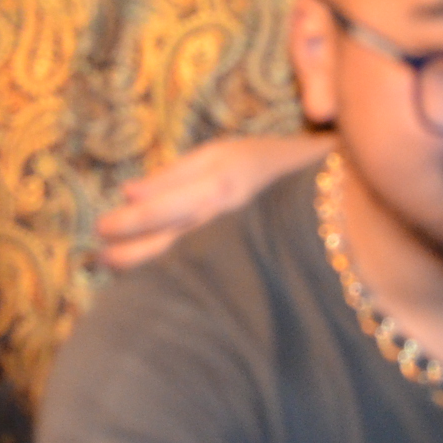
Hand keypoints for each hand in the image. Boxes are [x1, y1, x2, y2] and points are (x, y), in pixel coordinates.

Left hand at [94, 134, 330, 270]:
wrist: (342, 198)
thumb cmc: (276, 165)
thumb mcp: (225, 153)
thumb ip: (176, 174)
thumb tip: (128, 192)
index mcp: (220, 189)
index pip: (159, 211)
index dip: (126, 224)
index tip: (100, 229)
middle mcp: (228, 226)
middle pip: (165, 251)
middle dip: (128, 258)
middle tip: (101, 259)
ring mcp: (241, 256)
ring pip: (183, 273)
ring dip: (148, 276)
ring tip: (121, 277)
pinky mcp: (251, 277)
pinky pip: (206, 285)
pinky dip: (179, 286)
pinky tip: (162, 289)